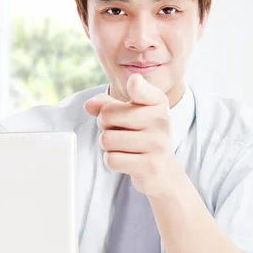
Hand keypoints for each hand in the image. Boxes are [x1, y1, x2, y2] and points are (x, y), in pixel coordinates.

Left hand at [84, 74, 181, 196]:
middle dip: (105, 125)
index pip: (140, 89)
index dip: (135, 85)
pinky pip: (112, 159)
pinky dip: (113, 161)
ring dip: (108, 146)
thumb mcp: (128, 114)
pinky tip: (127, 160)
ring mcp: (158, 144)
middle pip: (107, 115)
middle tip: (120, 132)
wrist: (163, 170)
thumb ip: (107, 104)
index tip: (134, 82)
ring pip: (107, 139)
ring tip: (125, 147)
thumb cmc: (142, 136)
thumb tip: (89, 105)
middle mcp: (161, 120)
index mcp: (157, 102)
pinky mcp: (150, 165)